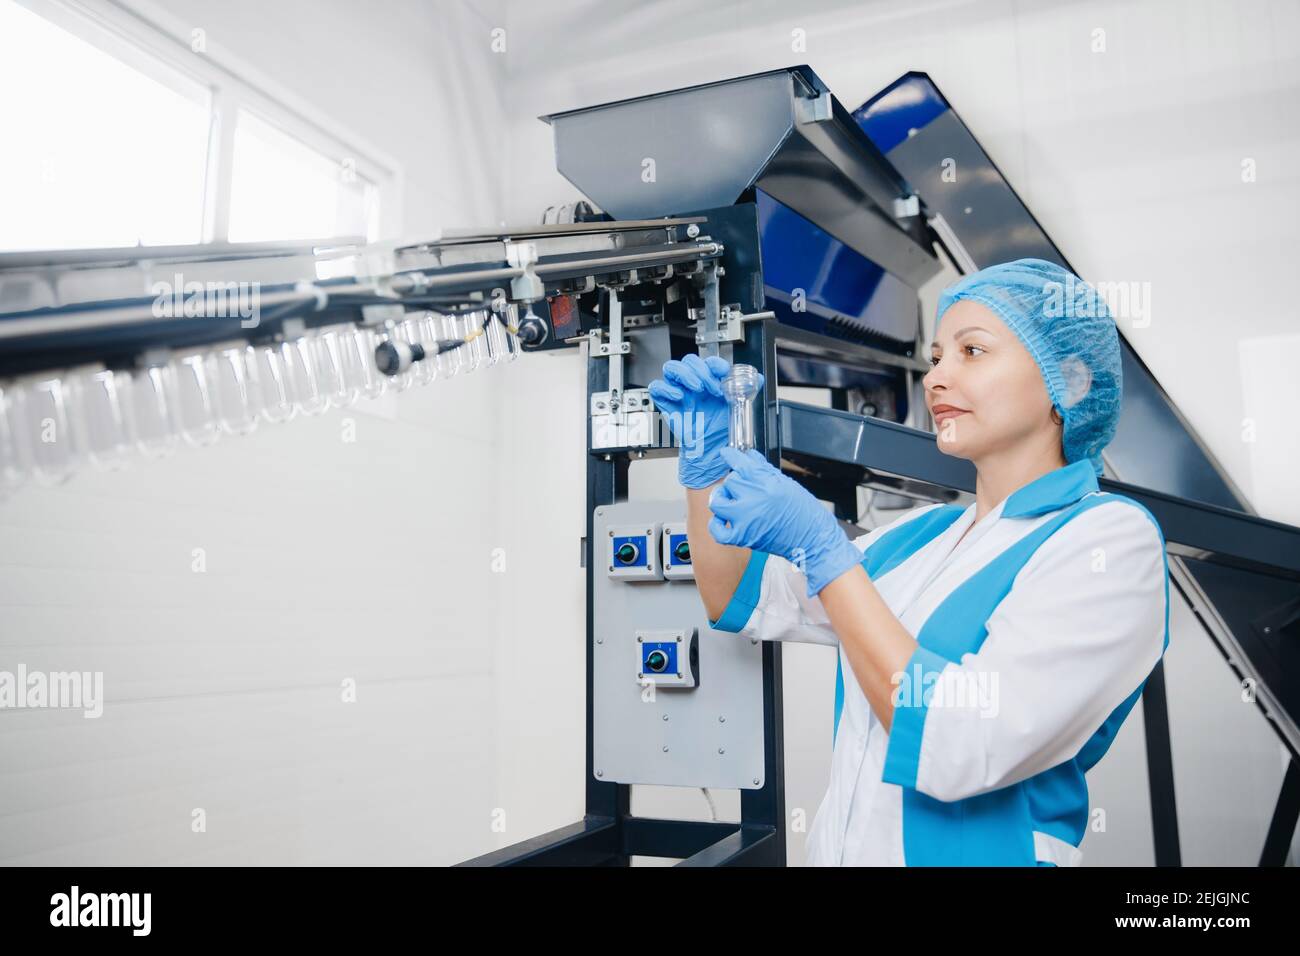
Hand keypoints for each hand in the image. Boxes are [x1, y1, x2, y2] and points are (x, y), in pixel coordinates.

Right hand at [647, 354, 763, 489]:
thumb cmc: (720, 430)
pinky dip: (666, 388)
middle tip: (712, 387)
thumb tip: (757, 378)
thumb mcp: (737, 408)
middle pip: (689, 361)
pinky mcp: (667, 403)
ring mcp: (678, 392)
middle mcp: (693, 384)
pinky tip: (679, 395)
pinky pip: (657, 387)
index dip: (715, 363)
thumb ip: (748, 391)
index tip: (723, 371)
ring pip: (672, 368)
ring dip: (685, 374)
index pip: (708, 362)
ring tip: (697, 387)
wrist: (710, 452)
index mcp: (710, 381)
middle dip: (701, 370)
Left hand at [707, 446, 863, 596]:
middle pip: (730, 481)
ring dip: (722, 499)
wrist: (812, 539)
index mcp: (768, 484)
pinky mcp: (743, 537)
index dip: (731, 456)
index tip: (727, 454)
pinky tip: (723, 520)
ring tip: (729, 500)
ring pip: (718, 502)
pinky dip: (716, 525)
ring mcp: (747, 519)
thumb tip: (750, 456)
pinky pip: (718, 530)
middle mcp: (755, 500)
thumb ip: (764, 470)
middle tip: (743, 487)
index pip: (741, 464)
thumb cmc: (803, 511)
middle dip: (736, 482)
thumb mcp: (786, 483)